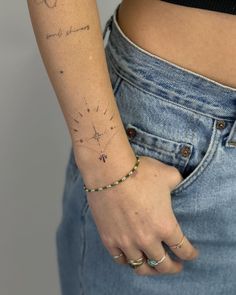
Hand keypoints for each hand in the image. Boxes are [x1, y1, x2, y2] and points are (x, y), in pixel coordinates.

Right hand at [85, 155, 198, 275]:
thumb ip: (178, 183)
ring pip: (141, 267)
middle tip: (175, 266)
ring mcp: (126, 241)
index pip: (183, 249)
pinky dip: (128, 260)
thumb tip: (179, 184)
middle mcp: (147, 239)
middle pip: (163, 265)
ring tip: (153, 266)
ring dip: (150, 269)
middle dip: (173, 268)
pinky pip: (120, 259)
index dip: (190, 254)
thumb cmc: (140, 172)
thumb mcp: (168, 175)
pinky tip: (131, 256)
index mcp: (165, 226)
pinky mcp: (109, 239)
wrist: (109, 171)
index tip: (192, 255)